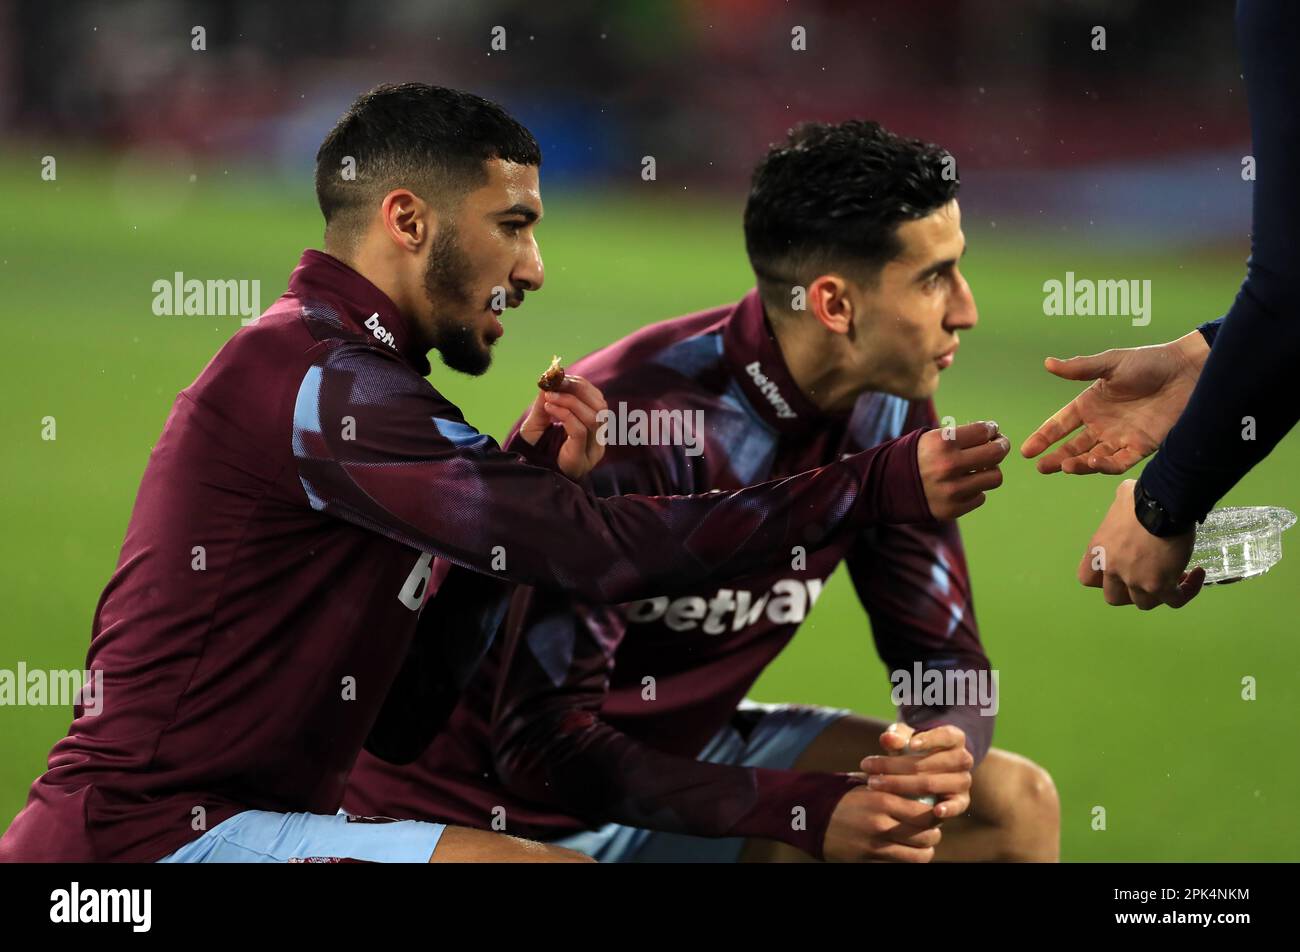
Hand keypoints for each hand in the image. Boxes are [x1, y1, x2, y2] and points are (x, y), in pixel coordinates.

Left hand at [518, 374, 608, 480]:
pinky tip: (549, 408)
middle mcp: (598, 438)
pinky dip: (565, 414)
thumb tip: (549, 378)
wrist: (529, 472)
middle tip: (554, 382)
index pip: (597, 399)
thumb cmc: (537, 448)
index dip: (581, 384)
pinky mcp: (581, 457)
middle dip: (578, 389)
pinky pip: (580, 430)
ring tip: (549, 397)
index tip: (559, 376)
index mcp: (593, 427)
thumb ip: (545, 401)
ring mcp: (592, 450)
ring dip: (570, 400)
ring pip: (594, 416)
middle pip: (601, 405)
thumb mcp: (539, 420)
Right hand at [822, 784, 942, 862]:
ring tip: (923, 843)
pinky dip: (911, 858)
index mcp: (883, 798)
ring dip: (926, 849)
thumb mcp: (866, 782)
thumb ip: (893, 783)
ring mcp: (875, 844)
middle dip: (934, 832)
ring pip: (919, 853)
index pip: (926, 811)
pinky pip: (902, 863)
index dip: (936, 813)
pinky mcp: (869, 858)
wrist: (811, 816)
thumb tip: (922, 784)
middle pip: (927, 834)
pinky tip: (909, 851)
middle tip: (930, 829)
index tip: (935, 811)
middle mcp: (882, 822)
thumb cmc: (843, 795)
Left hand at [863, 723, 972, 820]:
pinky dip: (948, 809)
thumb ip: (896, 736)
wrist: (928, 768)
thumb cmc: (913, 748)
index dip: (929, 739)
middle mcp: (963, 759)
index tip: (909, 744)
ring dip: (903, 786)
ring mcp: (963, 781)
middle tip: (869, 767)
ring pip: (935, 783)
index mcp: (954, 738)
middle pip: (932, 763)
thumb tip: (887, 738)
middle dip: (897, 766)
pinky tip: (935, 811)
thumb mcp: (905, 737)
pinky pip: (958, 805)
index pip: (945, 736)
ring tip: (878, 784)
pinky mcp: (961, 801)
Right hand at [917, 421, 1009, 519]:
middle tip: (999, 445)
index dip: (992, 429)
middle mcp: (948, 465)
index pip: (984, 431)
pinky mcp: (952, 509)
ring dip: (990, 470)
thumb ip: (960, 435)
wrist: (884, 487)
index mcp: (942, 442)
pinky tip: (961, 485)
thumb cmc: (913, 457)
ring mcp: (951, 490)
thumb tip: (994, 436)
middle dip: (1001, 446)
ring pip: (994, 478)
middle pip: (996, 453)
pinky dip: (974, 490)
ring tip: (980, 468)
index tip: (992, 430)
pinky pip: (980, 497)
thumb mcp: (930, 438)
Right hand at [1020, 331, 1208, 474]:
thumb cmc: (1150, 362)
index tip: (1027, 450)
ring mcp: (1121, 437)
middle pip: (1073, 447)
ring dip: (1078, 465)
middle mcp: (1102, 424)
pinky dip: (1105, 466)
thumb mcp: (1111, 363)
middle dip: (1055, 458)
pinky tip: (1093, 463)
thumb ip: (1080, 368)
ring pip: (1093, 458)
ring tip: (1064, 466)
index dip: (1043, 437)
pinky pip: (1119, 462)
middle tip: (1041, 467)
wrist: (1187, 372)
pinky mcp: (1142, 447)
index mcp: (1091, 404)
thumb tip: (1048, 363)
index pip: (1060, 424)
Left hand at [1078, 479, 1205, 608]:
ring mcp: (1136, 580)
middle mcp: (1113, 569)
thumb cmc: (1142, 497)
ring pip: (1144, 603)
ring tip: (1175, 576)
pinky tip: (1197, 575)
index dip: (1102, 579)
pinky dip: (1187, 591)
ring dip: (1157, 594)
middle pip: (1114, 598)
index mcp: (1099, 550)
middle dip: (1130, 591)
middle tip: (1147, 576)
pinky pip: (1175, 600)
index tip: (1118, 570)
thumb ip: (1121, 506)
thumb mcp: (1122, 498)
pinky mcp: (1161, 585)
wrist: (1164, 503)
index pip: (1087, 578)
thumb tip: (1129, 497)